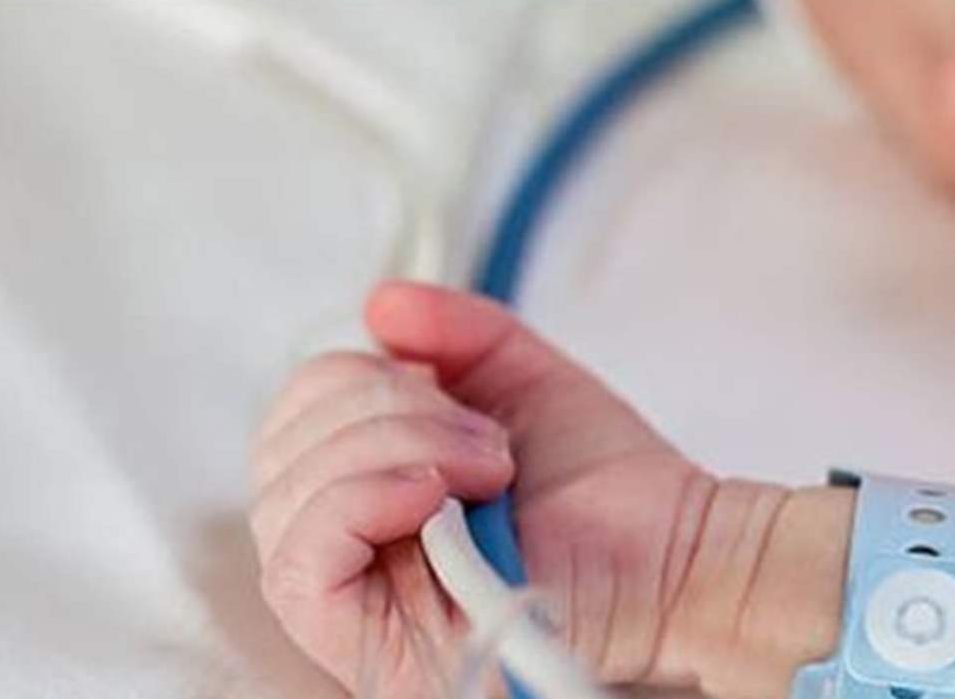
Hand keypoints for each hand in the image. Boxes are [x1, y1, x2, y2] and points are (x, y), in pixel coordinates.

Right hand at [250, 281, 726, 696]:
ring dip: (389, 450)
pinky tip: (430, 493)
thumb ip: (453, 330)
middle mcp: (349, 546)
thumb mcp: (520, 378)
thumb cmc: (606, 485)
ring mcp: (356, 604)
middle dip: (383, 412)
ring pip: (285, 500)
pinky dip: (358, 501)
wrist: (675, 551)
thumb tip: (378, 304)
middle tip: (484, 439)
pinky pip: (299, 565)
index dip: (353, 381)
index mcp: (368, 484)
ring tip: (485, 468)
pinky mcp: (368, 650)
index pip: (291, 419)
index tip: (455, 396)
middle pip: (279, 453)